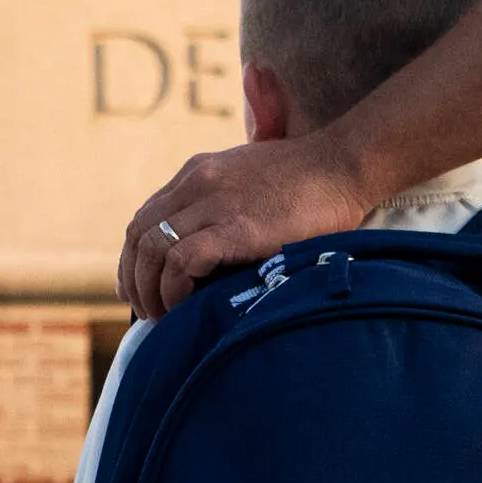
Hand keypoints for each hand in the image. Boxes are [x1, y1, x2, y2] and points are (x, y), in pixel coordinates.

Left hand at [116, 129, 372, 320]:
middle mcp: (197, 183)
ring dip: (151, 290)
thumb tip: (214, 249)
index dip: (135, 258)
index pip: (145, 217)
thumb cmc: (311, 182)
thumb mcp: (253, 180)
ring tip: (165, 317)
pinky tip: (186, 306)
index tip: (141, 288)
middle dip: (135, 278)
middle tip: (148, 312)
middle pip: (138, 234)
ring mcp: (214, 203)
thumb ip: (226, 203)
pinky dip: (175, 289)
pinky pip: (181, 261)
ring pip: (152, 249)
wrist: (346, 165)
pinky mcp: (235, 228)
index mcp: (198, 172)